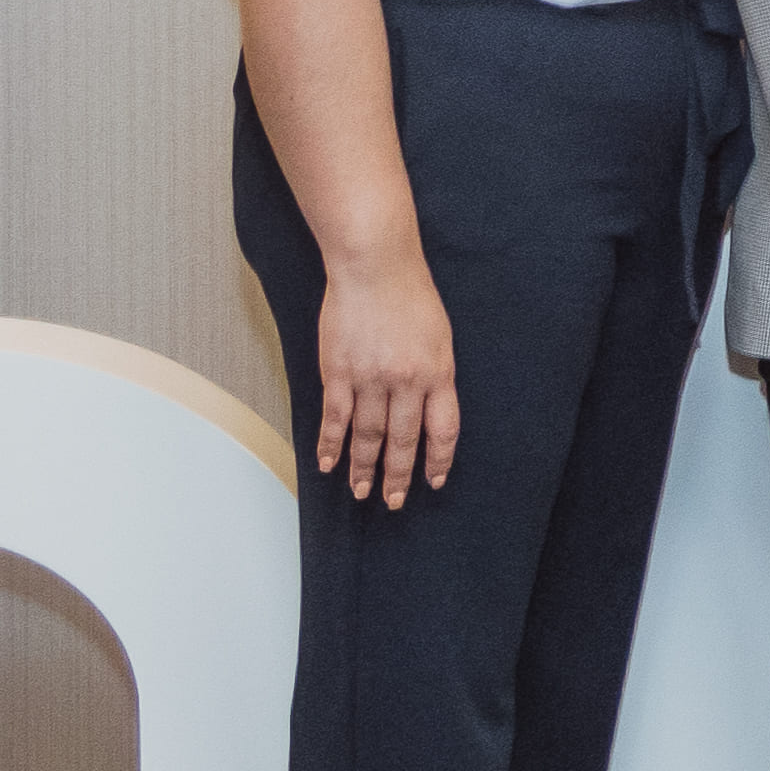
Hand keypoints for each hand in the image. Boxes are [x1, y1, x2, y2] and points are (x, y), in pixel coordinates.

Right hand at [310, 252, 462, 506]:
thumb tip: (428, 410)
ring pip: (367, 436)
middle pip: (403, 441)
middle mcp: (406, 382)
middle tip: (392, 502)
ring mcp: (370, 379)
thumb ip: (435, 375)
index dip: (438, 460)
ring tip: (361, 491)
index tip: (434, 481)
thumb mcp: (440, 338)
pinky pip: (334, 418)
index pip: (443, 431)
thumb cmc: (412, 298)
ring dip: (363, 468)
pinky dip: (330, 444)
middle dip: (398, 476)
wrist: (375, 268)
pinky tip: (327, 463)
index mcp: (438, 374)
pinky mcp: (338, 373)